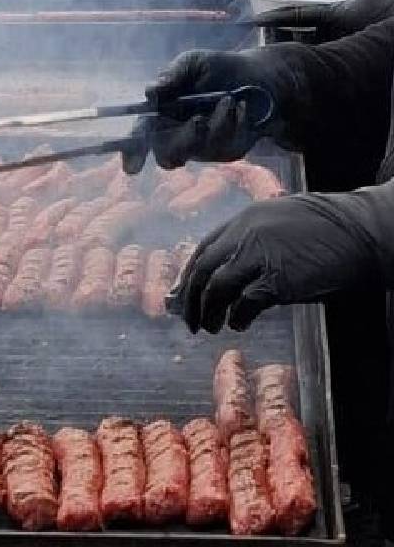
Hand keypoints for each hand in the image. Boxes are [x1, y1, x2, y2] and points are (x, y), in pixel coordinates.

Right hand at [121, 48, 304, 173]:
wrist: (258, 77)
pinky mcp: (227, 152)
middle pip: (168, 156)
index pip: (139, 140)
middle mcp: (176, 137)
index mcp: (160, 117)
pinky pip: (226, 147)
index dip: (132, 155)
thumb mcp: (192, 63)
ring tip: (228, 99)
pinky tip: (241, 107)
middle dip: (183, 141)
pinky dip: (236, 123)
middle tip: (197, 120)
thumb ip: (171, 75)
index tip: (132, 167)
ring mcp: (202, 148)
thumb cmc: (217, 69)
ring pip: (200, 150)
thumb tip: (150, 92)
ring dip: (217, 123)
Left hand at [171, 194, 381, 332]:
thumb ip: (252, 238)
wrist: (362, 231)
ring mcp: (259, 257)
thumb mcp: (280, 219)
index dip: (190, 276)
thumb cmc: (327, 229)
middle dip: (190, 299)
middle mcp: (244, 235)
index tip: (184, 294)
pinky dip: (237, 317)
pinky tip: (239, 325)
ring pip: (215, 288)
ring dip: (207, 312)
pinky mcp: (277, 280)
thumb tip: (227, 269)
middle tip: (188, 319)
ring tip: (209, 327)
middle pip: (202, 271)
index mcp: (244, 220)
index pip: (203, 250)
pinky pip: (244, 304)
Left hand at [251, 0, 393, 40]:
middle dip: (286, 34)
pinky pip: (333, 44)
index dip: (273, 18)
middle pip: (299, 36)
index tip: (255, 21)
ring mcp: (341, 43)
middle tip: (273, 30)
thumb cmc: (390, 10)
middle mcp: (332, 33)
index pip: (294, 16)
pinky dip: (326, 37)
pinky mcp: (352, 48)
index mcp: (331, 17)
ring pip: (314, 41)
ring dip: (304, 38)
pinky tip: (326, 34)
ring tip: (292, 34)